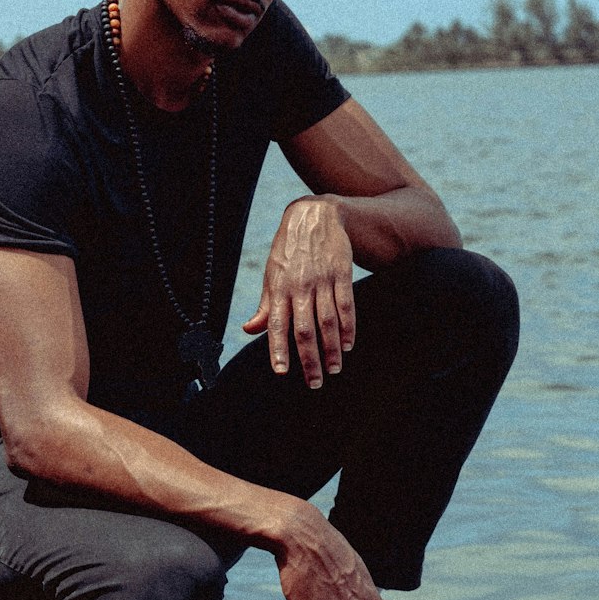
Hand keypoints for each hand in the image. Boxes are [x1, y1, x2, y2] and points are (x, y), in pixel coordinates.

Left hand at [242, 196, 354, 387]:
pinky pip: (346, 305)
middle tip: (316, 383)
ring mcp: (322, 280)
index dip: (278, 349)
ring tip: (334, 369)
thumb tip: (249, 329)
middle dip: (310, 360)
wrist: (315, 215)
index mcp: (279, 288)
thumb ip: (264, 305)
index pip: (276, 324)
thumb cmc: (289, 250)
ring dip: (332, 349)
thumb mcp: (271, 274)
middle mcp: (300, 286)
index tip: (282, 373)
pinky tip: (349, 344)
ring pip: (328, 321)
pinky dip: (349, 327)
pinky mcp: (342, 273)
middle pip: (306, 329)